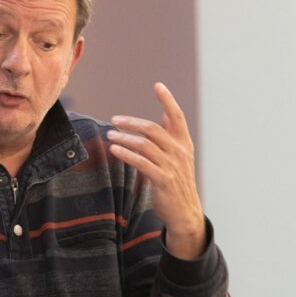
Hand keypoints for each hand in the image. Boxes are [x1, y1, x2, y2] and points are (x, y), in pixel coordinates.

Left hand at [107, 83, 205, 259]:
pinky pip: (141, 163)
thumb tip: (165, 112)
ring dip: (125, 138)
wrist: (184, 211)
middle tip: (115, 119)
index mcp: (184, 144)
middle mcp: (179, 152)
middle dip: (132, 122)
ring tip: (111, 135)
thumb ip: (171, 135)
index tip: (158, 85)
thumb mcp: (179, 156)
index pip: (177, 117)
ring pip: (145, 145)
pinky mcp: (162, 180)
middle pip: (153, 129)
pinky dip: (126, 154)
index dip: (168, 100)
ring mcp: (171, 166)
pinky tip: (115, 150)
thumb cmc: (178, 181)